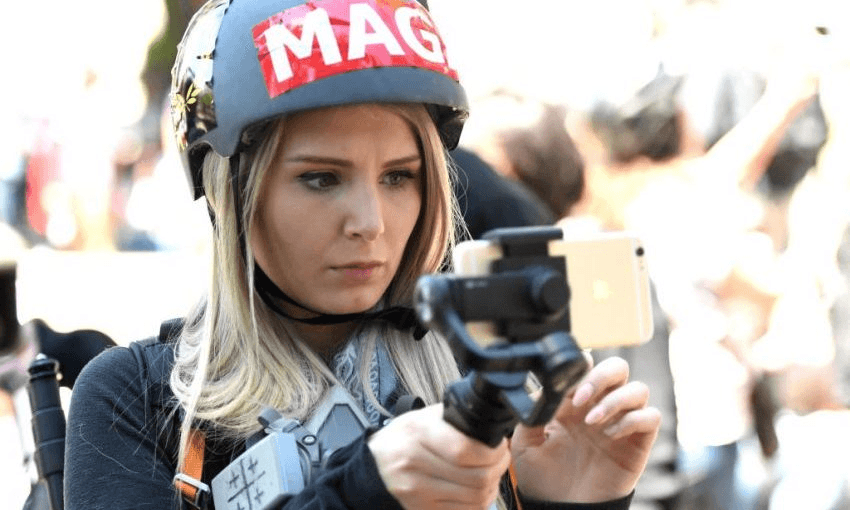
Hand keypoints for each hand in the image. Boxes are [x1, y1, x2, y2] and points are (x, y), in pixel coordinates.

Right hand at [368, 404, 511, 508]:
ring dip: (492, 486)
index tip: (500, 445)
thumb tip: (490, 424)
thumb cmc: (404, 437)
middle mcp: (414, 464)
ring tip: (493, 473)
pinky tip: (480, 489)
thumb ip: (454, 419)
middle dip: (498, 468)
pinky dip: (480, 502)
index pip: (464, 450)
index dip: (491, 451)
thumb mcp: (423, 417)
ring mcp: (417, 492)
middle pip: (475, 477)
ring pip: (474, 498)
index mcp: (417, 434)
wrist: (375, 465)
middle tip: (502, 458)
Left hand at [510, 356, 660, 502]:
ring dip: (615, 400)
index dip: (580, 367)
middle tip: (579, 398)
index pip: (587, 367)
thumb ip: (531, 415)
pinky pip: (650, 417)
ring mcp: (621, 423)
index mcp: (573, 402)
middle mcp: (600, 406)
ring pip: (638, 389)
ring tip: (592, 422)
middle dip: (601, 375)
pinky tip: (610, 434)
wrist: (560, 508)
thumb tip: (537, 391)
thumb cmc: (544, 478)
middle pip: (617, 368)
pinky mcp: (637, 442)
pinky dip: (633, 420)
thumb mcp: (525, 444)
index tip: (566, 381)